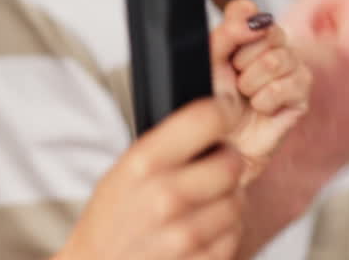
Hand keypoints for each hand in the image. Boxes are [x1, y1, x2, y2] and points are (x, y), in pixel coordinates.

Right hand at [58, 99, 243, 259]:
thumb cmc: (110, 221)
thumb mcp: (122, 172)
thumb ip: (165, 147)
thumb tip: (214, 121)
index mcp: (143, 163)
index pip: (205, 120)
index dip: (223, 112)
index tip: (226, 113)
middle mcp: (166, 196)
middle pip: (231, 163)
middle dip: (226, 162)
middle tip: (213, 166)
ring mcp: (185, 234)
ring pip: (237, 201)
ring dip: (226, 200)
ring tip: (200, 205)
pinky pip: (234, 235)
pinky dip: (224, 232)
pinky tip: (200, 231)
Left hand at [210, 0, 310, 184]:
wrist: (220, 143)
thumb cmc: (211, 104)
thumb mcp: (209, 63)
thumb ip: (226, 33)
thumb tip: (256, 19)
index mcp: (242, 36)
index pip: (247, 9)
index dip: (240, 23)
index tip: (231, 41)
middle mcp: (269, 48)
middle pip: (270, 31)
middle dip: (244, 58)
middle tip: (235, 77)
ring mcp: (289, 70)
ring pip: (280, 59)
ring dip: (253, 81)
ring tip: (245, 95)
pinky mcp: (301, 96)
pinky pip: (290, 85)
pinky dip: (267, 99)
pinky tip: (259, 108)